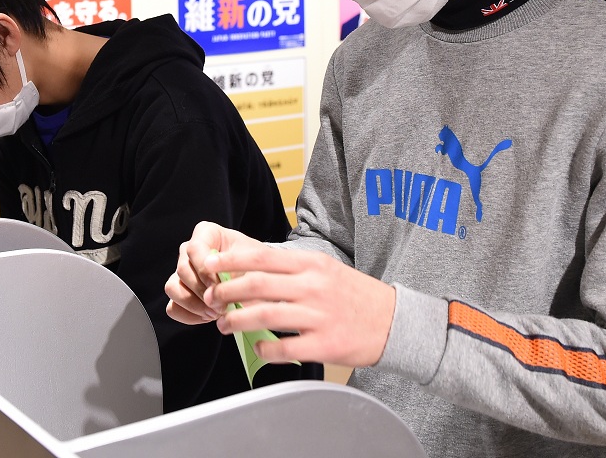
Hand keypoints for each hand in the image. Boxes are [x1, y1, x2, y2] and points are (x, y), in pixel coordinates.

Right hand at [164, 221, 265, 324]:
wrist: (258, 280)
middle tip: (222, 305)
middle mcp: (189, 251)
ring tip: (216, 312)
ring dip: (195, 305)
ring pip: (173, 288)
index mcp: (206, 233)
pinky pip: (173, 307)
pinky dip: (189, 315)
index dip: (204, 270)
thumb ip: (233, 270)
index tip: (219, 286)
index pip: (195, 248)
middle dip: (203, 292)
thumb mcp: (252, 261)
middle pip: (183, 270)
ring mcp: (181, 273)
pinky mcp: (179, 293)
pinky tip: (208, 316)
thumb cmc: (255, 265)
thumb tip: (214, 289)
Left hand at [202, 245, 396, 368]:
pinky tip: (257, 347)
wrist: (395, 322)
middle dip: (225, 292)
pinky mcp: (325, 345)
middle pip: (256, 285)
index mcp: (312, 264)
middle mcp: (314, 287)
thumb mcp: (326, 269)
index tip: (209, 265)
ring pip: (264, 315)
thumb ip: (291, 269)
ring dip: (236, 321)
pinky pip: (284, 348)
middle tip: (211, 299)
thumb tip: (248, 269)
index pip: (261, 256)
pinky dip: (264, 349)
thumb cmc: (354, 295)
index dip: (230, 261)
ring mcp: (320, 316)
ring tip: (224, 324)